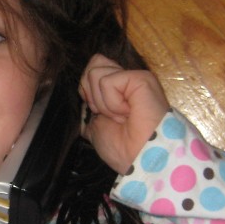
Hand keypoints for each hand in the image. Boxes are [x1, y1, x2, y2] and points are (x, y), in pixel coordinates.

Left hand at [79, 54, 169, 173]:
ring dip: (103, 102)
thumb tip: (83, 102)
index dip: (86, 91)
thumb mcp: (96, 128)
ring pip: (95, 72)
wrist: (139, 159)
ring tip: (121, 116)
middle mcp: (127, 81)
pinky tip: (127, 113)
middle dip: (92, 94)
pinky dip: (111, 103)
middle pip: (93, 64)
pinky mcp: (141, 78)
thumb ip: (90, 112)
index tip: (98, 113)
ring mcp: (134, 78)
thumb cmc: (123, 149)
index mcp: (118, 91)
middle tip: (110, 115)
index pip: (92, 70)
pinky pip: (107, 82)